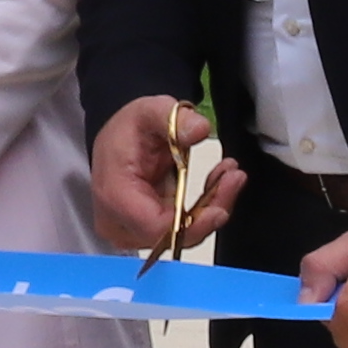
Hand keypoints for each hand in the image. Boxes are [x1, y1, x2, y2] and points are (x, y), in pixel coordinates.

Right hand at [90, 92, 232, 254]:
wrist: (120, 139)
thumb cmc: (127, 130)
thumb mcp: (149, 111)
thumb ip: (173, 118)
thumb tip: (198, 129)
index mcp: (115, 195)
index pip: (155, 228)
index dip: (193, 224)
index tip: (220, 206)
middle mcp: (119, 222)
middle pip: (174, 237)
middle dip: (210, 211)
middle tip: (232, 178)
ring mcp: (133, 231)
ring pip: (184, 236)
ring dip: (212, 208)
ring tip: (228, 175)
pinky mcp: (149, 232)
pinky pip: (185, 230)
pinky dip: (205, 209)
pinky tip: (217, 183)